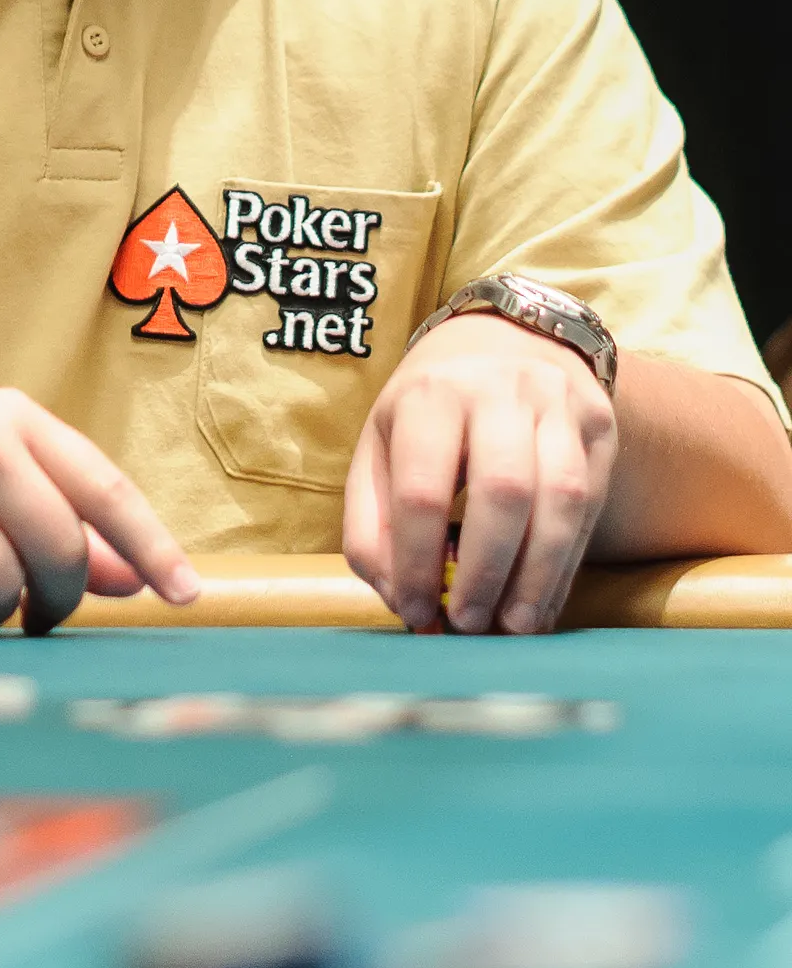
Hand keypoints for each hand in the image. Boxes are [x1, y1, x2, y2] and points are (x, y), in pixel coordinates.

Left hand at [341, 313, 617, 633]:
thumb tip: (400, 599)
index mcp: (430, 394)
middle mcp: (498, 389)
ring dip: (536, 576)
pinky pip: (590, 505)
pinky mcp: (596, 424)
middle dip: (485, 572)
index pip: (422, 489)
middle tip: (467, 623)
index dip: (417, 561)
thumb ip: (371, 526)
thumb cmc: (429, 413)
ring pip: (560, 499)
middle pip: (503, 492)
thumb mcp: (380, 449)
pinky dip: (565, 566)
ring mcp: (556, 403)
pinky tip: (542, 602)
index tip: (414, 608)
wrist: (504, 341)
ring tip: (512, 626)